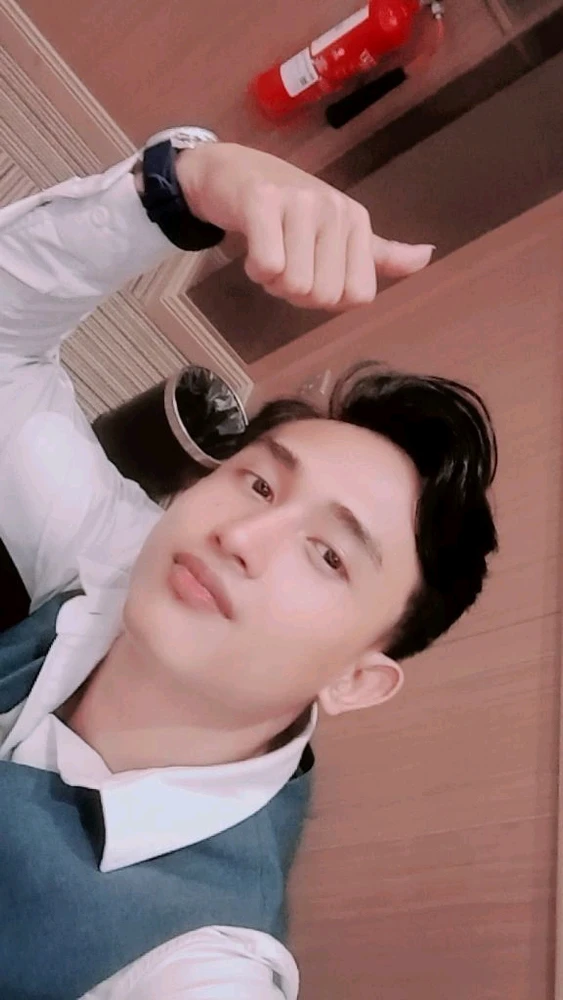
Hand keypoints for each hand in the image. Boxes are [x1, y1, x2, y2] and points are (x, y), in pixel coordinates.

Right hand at [176, 142, 433, 311]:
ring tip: (268, 251)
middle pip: (324, 296)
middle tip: (284, 262)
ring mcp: (300, 203)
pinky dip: (256, 270)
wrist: (230, 172)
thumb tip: (428, 257)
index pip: (357, 296)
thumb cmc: (286, 208)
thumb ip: (379, 254)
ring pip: (295, 285)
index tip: (311, 271)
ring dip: (272, 282)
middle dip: (295, 292)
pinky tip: (251, 247)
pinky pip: (269, 267)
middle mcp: (335, 209)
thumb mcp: (338, 231)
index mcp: (357, 221)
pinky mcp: (262, 202)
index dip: (327, 299)